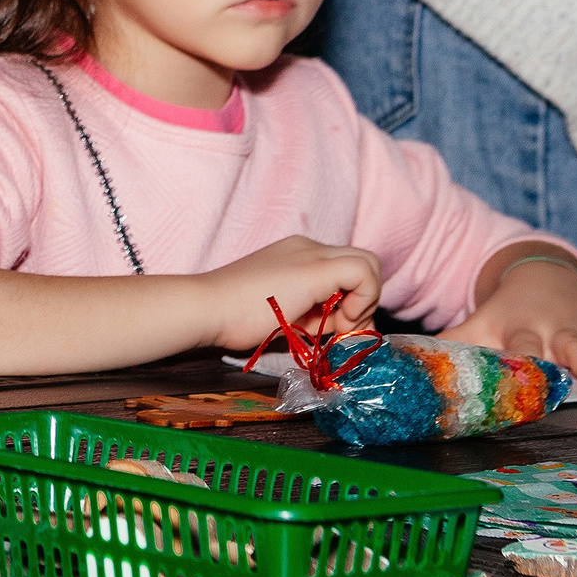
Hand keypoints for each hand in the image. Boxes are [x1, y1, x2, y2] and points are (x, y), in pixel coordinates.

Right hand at [193, 236, 383, 352]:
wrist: (207, 309)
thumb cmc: (232, 317)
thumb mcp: (282, 314)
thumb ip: (311, 313)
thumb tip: (342, 326)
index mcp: (296, 255)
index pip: (344, 269)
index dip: (349, 300)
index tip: (331, 326)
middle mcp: (307, 247)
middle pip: (363, 262)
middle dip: (364, 299)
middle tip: (342, 328)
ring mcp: (312, 254)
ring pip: (369, 263)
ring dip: (365, 301)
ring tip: (335, 327)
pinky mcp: (317, 267)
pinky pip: (365, 273)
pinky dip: (365, 298)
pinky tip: (341, 320)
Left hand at [446, 251, 576, 392]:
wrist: (540, 278)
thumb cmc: (506, 312)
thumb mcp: (477, 322)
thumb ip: (451, 343)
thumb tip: (408, 364)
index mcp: (521, 327)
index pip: (523, 344)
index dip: (528, 358)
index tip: (535, 374)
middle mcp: (557, 329)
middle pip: (572, 347)